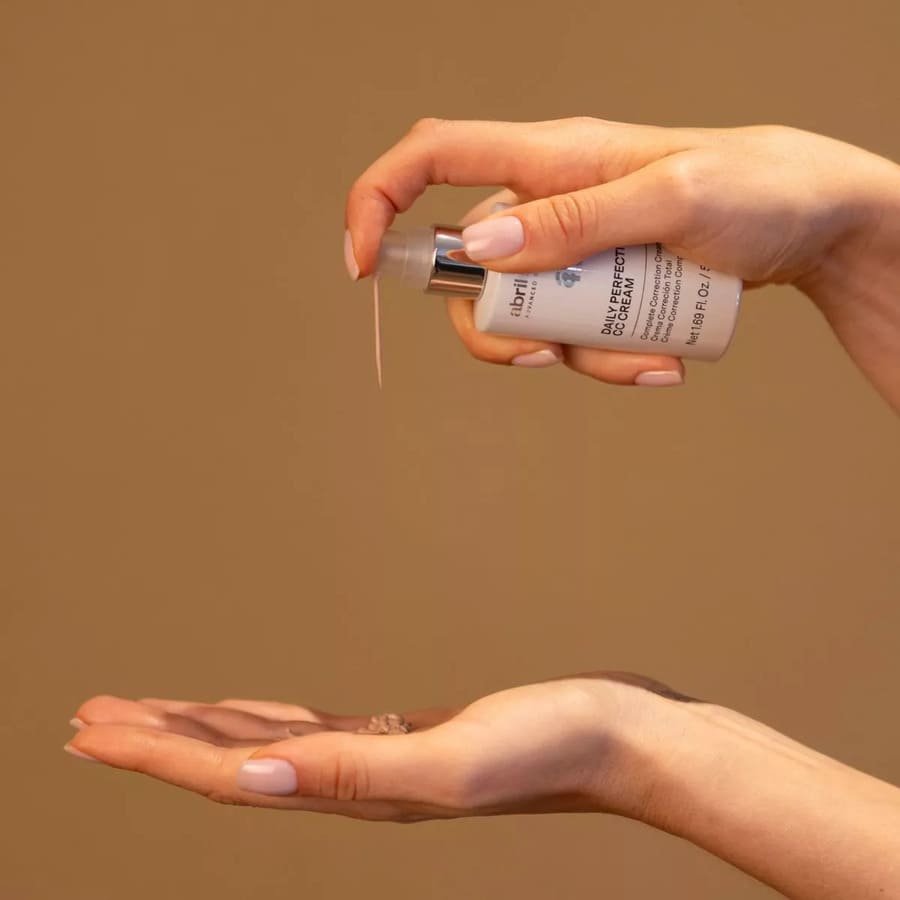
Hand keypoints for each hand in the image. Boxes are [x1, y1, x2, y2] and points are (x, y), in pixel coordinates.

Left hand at [67, 671, 899, 897]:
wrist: (613, 735)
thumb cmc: (547, 744)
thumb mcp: (449, 760)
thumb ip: (353, 772)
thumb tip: (253, 781)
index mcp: (352, 789)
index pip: (227, 774)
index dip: (153, 753)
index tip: (89, 732)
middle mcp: (352, 781)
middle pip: (230, 763)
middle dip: (156, 743)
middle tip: (88, 722)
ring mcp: (376, 759)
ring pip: (265, 746)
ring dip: (202, 733)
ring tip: (150, 718)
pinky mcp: (400, 735)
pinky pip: (311, 729)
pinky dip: (264, 722)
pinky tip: (253, 721)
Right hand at [345, 119, 899, 403]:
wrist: (813, 220)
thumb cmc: (756, 186)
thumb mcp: (672, 199)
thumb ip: (575, 222)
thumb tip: (479, 248)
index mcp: (550, 157)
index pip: (432, 158)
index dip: (377, 201)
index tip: (358, 264)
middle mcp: (548, 201)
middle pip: (468, 270)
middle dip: (497, 328)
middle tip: (544, 356)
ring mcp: (572, 247)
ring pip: (527, 316)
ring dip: (574, 356)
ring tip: (650, 360)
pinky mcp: (598, 281)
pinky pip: (572, 332)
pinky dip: (606, 359)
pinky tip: (662, 364)